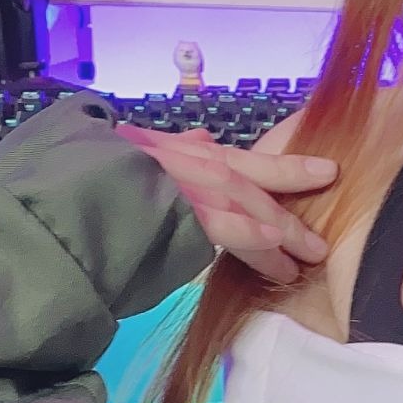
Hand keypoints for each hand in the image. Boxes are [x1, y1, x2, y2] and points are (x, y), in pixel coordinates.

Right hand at [115, 120, 337, 287]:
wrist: (72, 184)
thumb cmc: (106, 164)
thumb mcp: (145, 145)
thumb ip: (180, 145)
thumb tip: (202, 137)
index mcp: (191, 152)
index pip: (252, 161)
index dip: (292, 168)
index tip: (329, 172)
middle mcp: (194, 168)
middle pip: (253, 190)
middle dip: (288, 219)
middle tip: (318, 246)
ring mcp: (185, 191)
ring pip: (242, 211)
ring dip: (275, 237)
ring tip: (298, 264)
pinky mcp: (173, 217)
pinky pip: (218, 227)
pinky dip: (247, 235)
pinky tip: (271, 246)